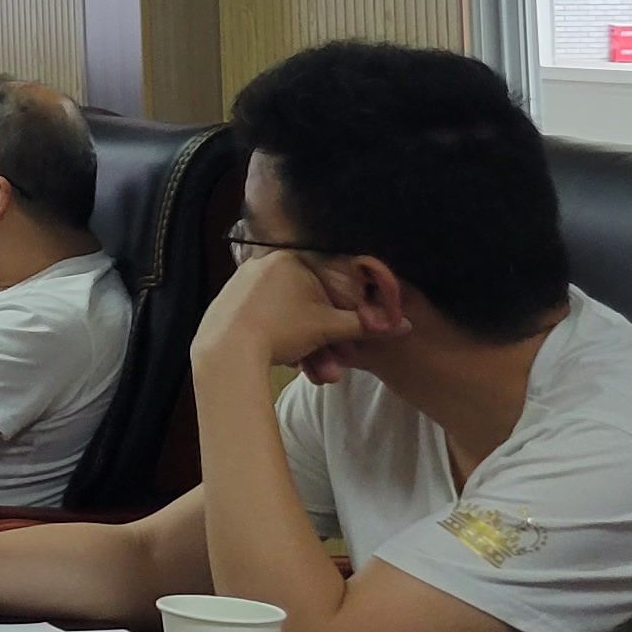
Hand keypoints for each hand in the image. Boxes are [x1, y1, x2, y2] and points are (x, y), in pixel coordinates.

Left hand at [195, 250, 394, 382]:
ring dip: (306, 346)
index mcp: (288, 258)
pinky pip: (265, 319)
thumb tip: (404, 325)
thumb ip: (365, 325)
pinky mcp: (228, 304)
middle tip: (337, 363)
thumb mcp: (329, 329)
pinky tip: (286, 361)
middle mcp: (262, 265)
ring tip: (316, 373)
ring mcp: (241, 284)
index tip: (350, 333)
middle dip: (326, 338)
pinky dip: (280, 339)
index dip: (344, 309)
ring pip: (287, 316)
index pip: (328, 279)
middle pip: (307, 303)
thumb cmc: (282, 331)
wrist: (227, 352)